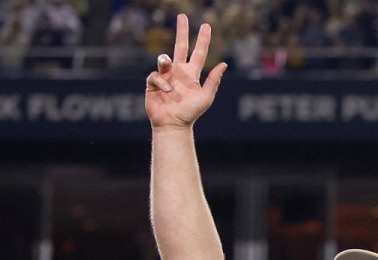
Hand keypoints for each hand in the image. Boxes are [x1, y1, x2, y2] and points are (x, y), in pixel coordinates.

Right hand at [145, 14, 226, 129]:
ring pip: (163, 58)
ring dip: (165, 61)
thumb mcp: (206, 97)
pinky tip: (166, 91)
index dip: (203, 39)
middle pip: (180, 46)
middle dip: (181, 31)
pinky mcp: (153, 83)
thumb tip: (224, 64)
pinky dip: (161, 82)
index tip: (206, 25)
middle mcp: (179, 71)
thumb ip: (213, 80)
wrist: (173, 124)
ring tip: (169, 71)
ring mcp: (165, 76)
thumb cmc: (190, 113)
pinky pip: (155, 75)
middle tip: (182, 16)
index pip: (199, 52)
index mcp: (192, 73)